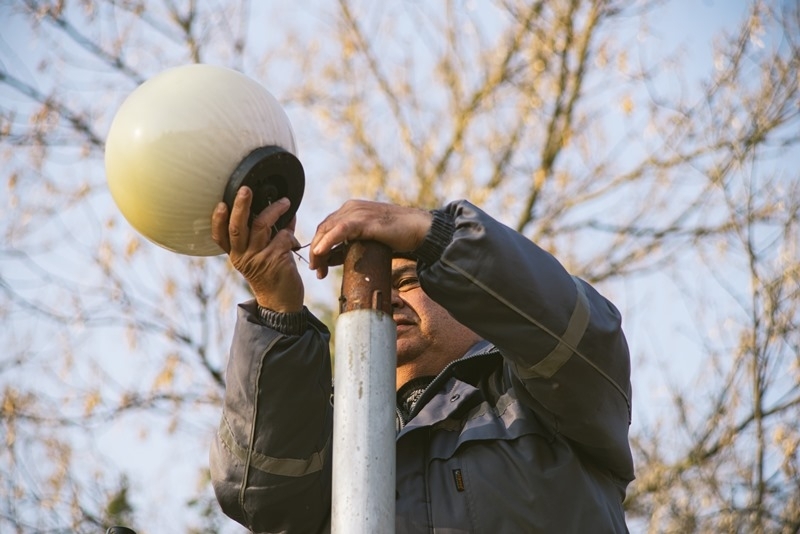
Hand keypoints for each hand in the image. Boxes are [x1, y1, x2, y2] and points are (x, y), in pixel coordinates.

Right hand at [211, 187, 303, 311]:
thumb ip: (267, 234)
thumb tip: (280, 208)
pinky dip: (291, 233)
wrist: (280, 302)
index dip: (217, 219)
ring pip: (262, 225)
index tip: (220, 203)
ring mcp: (258, 258)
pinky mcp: (275, 259)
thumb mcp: (260, 256)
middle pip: (237, 225)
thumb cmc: (271, 275)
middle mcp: (242, 256)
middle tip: (246, 189)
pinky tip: (294, 241)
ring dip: (275, 210)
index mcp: (236, 254)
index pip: (219, 236)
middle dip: (241, 205)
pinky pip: (283, 236)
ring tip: (285, 202)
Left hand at [308, 200, 431, 278]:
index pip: (326, 227)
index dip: (317, 246)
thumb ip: (349, 247)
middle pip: (323, 228)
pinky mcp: (364, 220)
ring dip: (318, 250)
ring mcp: (357, 212)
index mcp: (351, 210)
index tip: (317, 266)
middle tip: (316, 271)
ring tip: (318, 268)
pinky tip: (320, 253)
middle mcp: (351, 208)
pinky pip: (340, 230)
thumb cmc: (397, 236)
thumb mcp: (367, 241)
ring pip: (327, 229)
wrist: (419, 229)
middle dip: (315, 251)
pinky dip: (327, 242)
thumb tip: (330, 259)